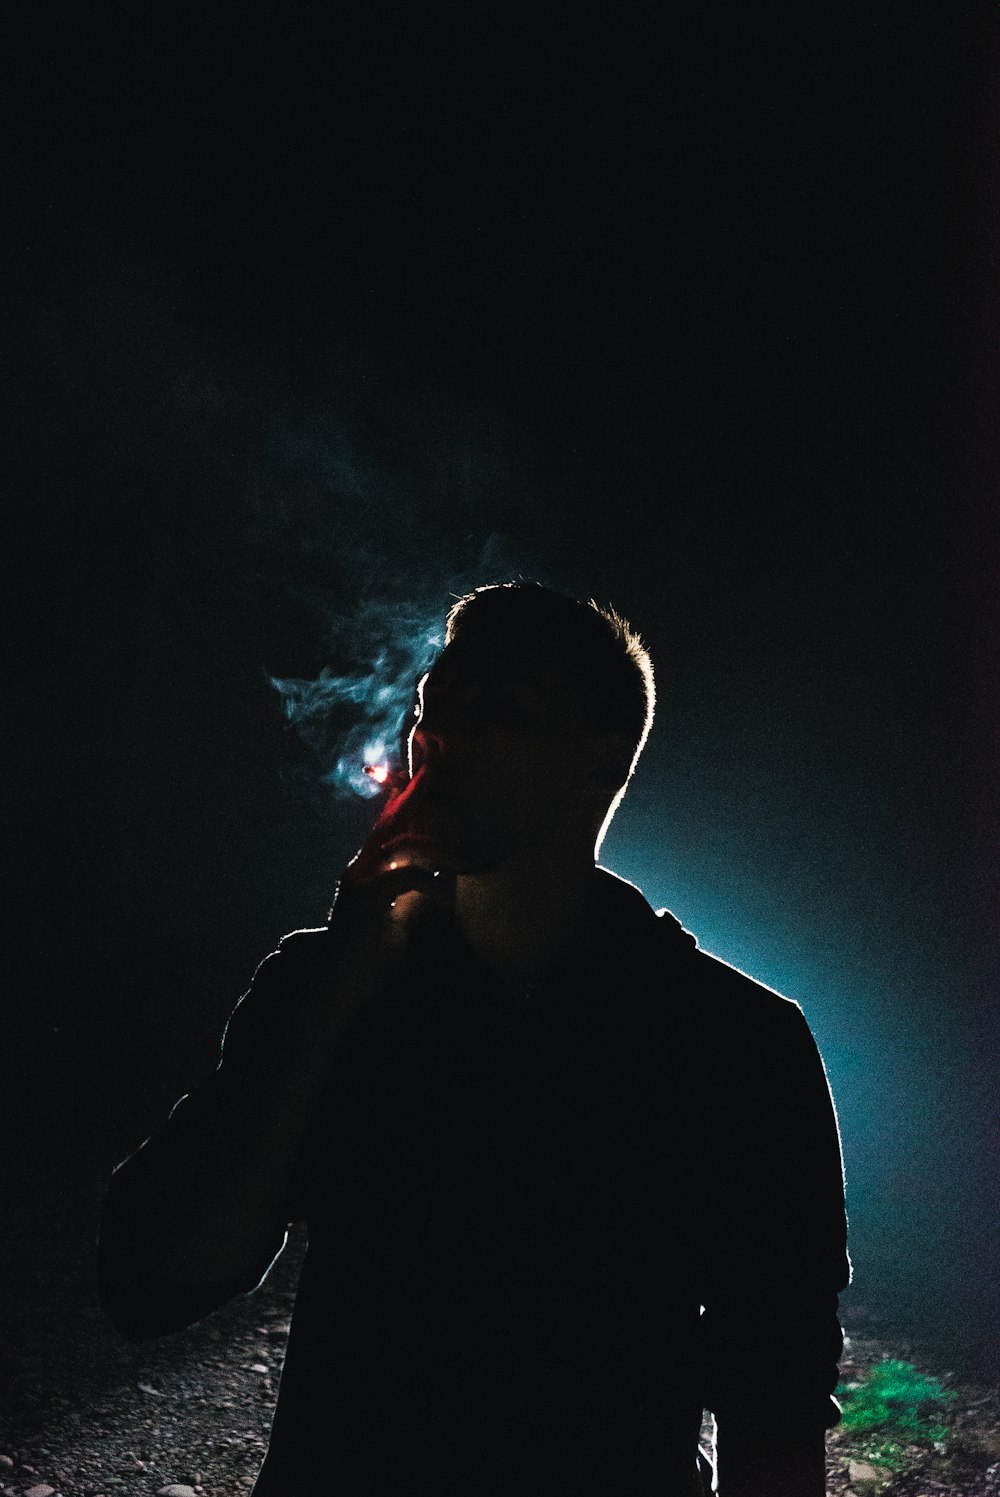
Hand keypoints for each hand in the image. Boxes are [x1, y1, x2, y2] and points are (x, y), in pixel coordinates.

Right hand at [327, 766, 455, 991]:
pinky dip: (433, 886)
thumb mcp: (399, 924)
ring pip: (405, 846)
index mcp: (368, 870)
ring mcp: (358, 879)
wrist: (335, 988)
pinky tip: (445, 903)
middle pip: (395, 822)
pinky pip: (407, 877)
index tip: (427, 779)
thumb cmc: (366, 961)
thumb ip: (415, 901)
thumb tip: (442, 883)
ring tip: (468, 862)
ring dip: (440, 850)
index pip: (392, 827)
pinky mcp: (362, 898)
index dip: (408, 802)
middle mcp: (360, 867)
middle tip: (446, 782)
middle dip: (422, 801)